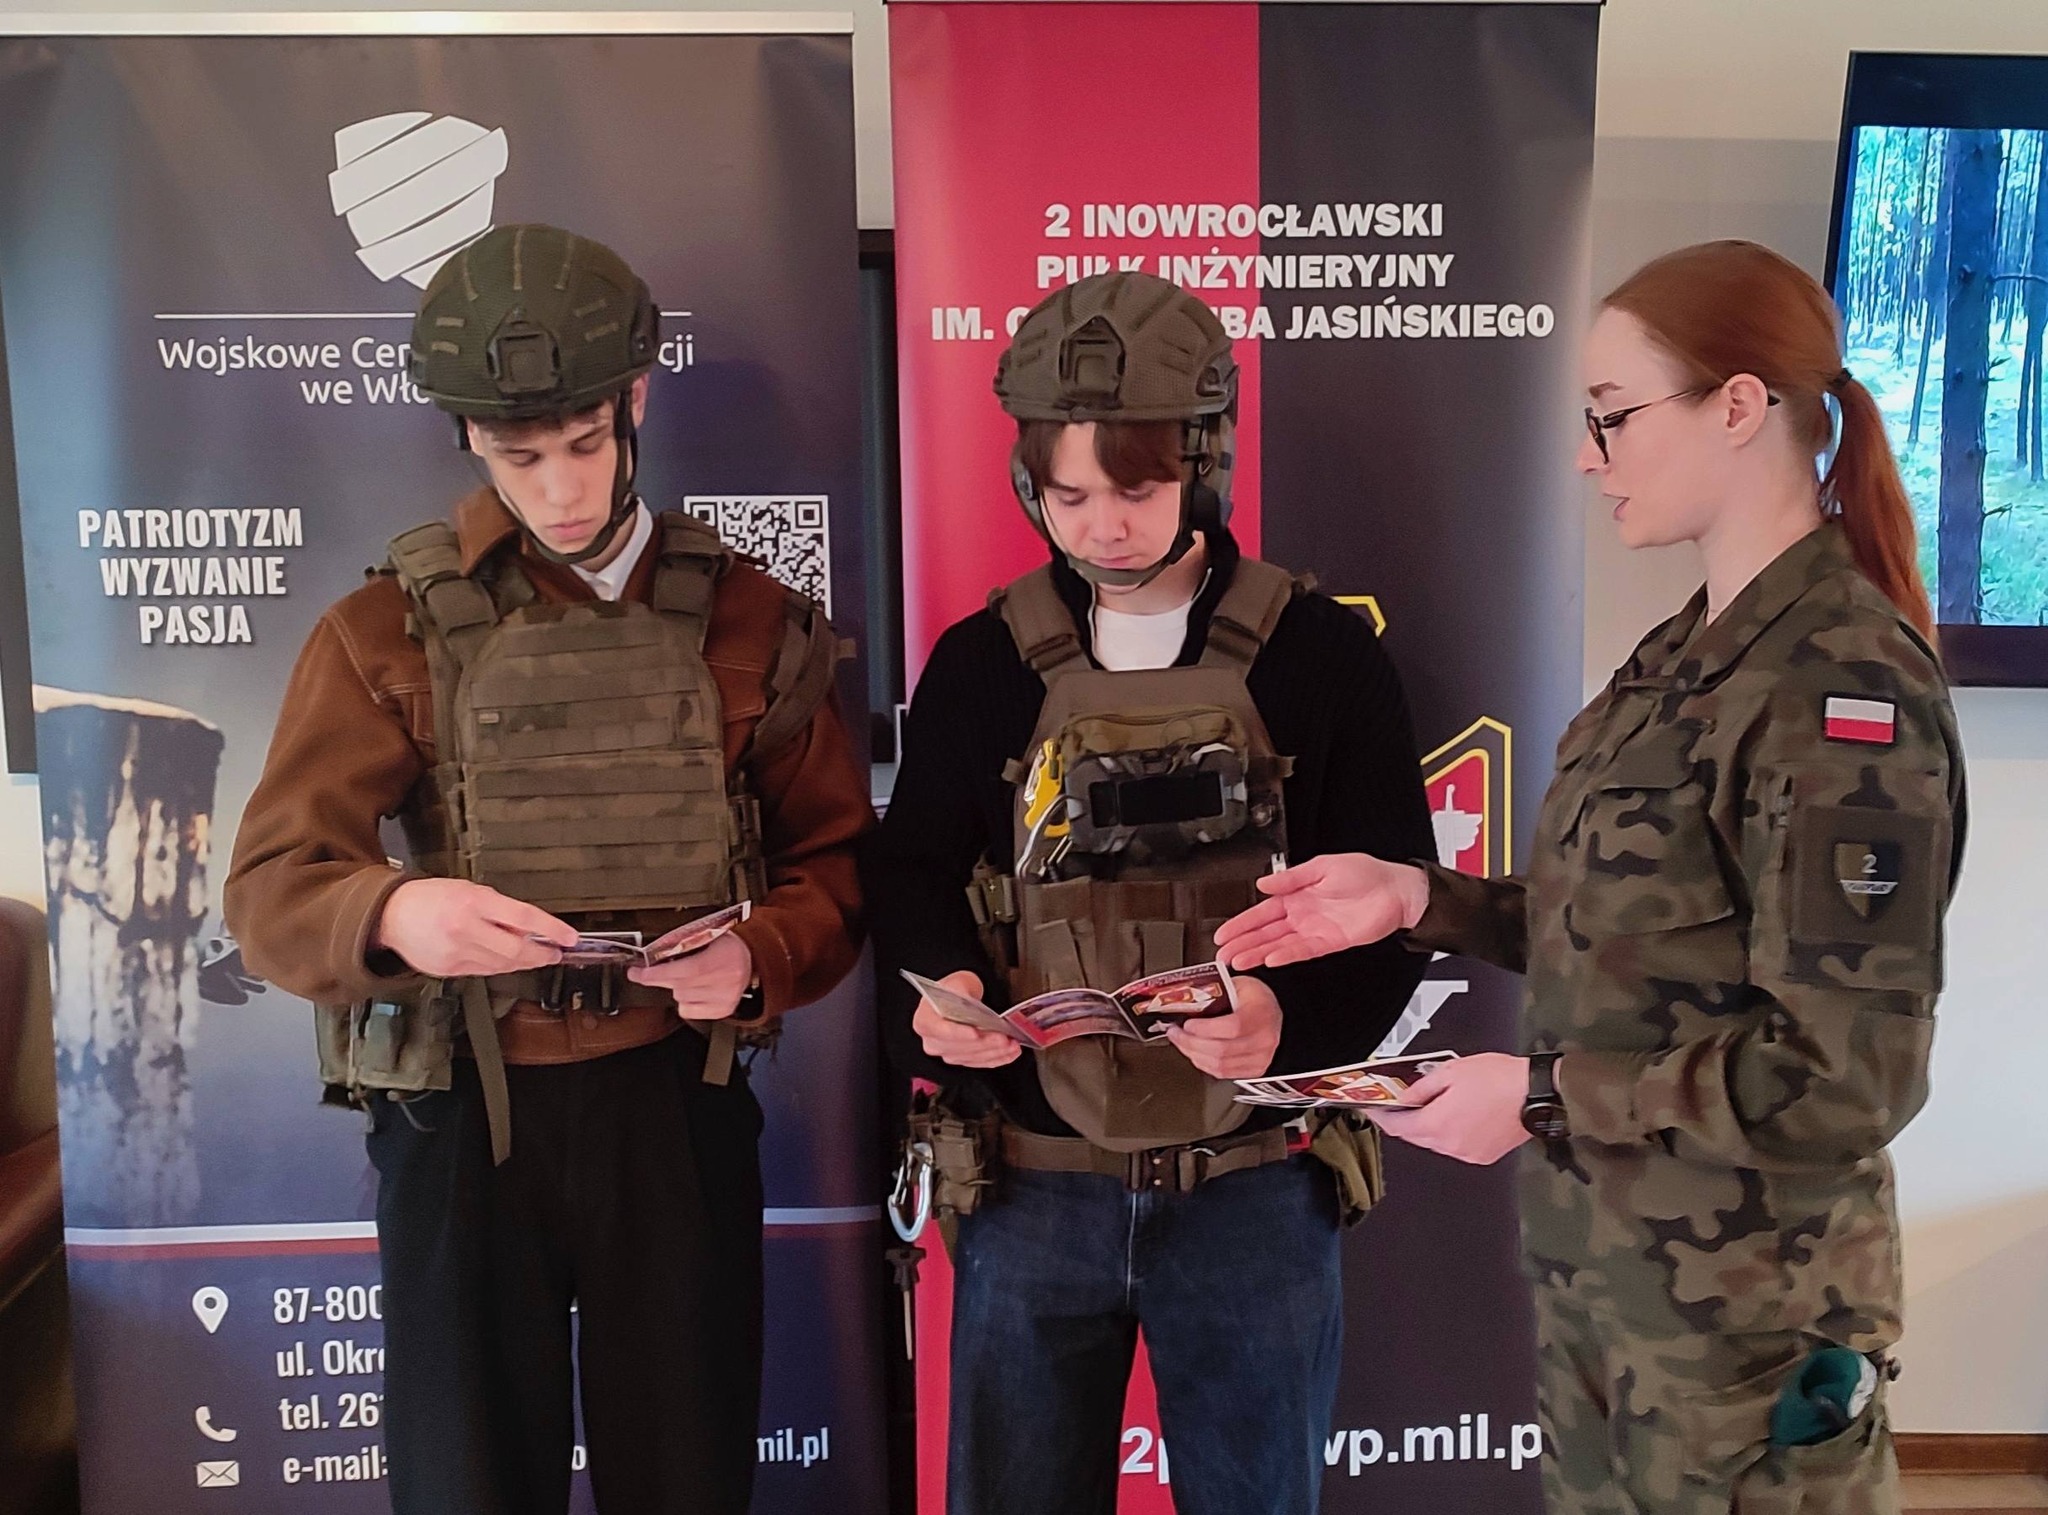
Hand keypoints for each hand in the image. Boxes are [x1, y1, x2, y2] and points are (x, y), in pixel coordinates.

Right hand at [370, 878, 573, 977]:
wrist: (391, 915)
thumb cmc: (432, 898)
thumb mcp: (470, 890)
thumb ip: (501, 909)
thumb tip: (531, 926)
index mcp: (474, 902)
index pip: (524, 918)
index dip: (551, 929)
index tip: (569, 937)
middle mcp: (466, 929)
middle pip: (517, 950)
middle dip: (542, 954)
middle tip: (555, 952)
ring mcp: (456, 952)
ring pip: (503, 965)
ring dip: (523, 962)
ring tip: (534, 955)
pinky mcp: (449, 969)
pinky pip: (484, 971)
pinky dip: (500, 966)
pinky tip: (505, 960)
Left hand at [629, 932, 754, 1020]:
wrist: (750, 959)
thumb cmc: (727, 945)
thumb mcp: (709, 935)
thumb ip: (684, 944)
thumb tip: (654, 954)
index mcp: (723, 958)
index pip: (687, 970)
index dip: (660, 973)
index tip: (640, 973)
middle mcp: (726, 980)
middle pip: (680, 985)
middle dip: (660, 977)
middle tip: (650, 971)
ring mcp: (725, 998)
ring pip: (680, 998)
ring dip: (677, 987)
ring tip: (689, 976)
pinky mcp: (722, 1010)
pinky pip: (688, 1011)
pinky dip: (685, 1001)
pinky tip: (694, 990)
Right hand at [911, 971, 1021, 1068]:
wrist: (958, 997)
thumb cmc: (955, 991)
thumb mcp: (958, 983)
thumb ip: (962, 993)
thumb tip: (970, 1003)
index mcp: (925, 1020)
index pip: (939, 1030)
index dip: (957, 1033)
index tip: (975, 1032)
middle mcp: (933, 1041)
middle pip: (959, 1047)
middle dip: (984, 1043)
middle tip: (1003, 1038)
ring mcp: (947, 1052)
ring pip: (972, 1057)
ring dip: (995, 1052)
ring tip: (1011, 1044)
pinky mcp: (963, 1059)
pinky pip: (980, 1062)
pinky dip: (998, 1058)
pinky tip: (1010, 1053)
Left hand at [1167, 974, 1282, 1078]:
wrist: (1274, 1014)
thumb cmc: (1256, 998)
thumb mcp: (1238, 984)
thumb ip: (1215, 992)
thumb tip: (1185, 1000)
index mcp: (1261, 1013)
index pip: (1232, 1027)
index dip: (1204, 1029)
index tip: (1187, 1024)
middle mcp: (1264, 1039)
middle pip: (1221, 1050)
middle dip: (1190, 1043)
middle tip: (1175, 1033)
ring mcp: (1260, 1058)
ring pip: (1219, 1065)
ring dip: (1193, 1054)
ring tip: (1181, 1042)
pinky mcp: (1254, 1070)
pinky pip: (1223, 1073)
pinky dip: (1204, 1064)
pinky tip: (1195, 1053)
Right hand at [1214, 854, 1430, 968]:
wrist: (1395, 890)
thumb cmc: (1365, 873)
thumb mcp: (1322, 866)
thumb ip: (1292, 878)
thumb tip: (1264, 883)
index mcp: (1297, 895)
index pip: (1261, 912)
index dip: (1241, 923)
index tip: (1223, 933)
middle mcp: (1302, 915)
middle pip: (1265, 932)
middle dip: (1242, 943)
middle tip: (1222, 954)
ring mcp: (1314, 931)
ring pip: (1279, 945)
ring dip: (1258, 953)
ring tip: (1238, 961)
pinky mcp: (1329, 943)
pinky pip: (1302, 951)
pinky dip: (1286, 955)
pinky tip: (1270, 960)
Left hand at [1366, 1053, 1531, 1165]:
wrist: (1536, 1094)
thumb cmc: (1499, 1079)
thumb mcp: (1450, 1072)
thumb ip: (1421, 1087)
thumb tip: (1404, 1096)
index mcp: (1438, 1124)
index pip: (1397, 1127)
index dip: (1381, 1117)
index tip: (1373, 1109)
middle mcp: (1450, 1144)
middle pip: (1415, 1135)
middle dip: (1405, 1120)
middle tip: (1401, 1103)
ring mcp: (1467, 1153)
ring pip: (1435, 1142)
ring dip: (1429, 1126)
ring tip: (1437, 1103)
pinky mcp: (1482, 1156)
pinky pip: (1455, 1146)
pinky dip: (1450, 1133)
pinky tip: (1459, 1116)